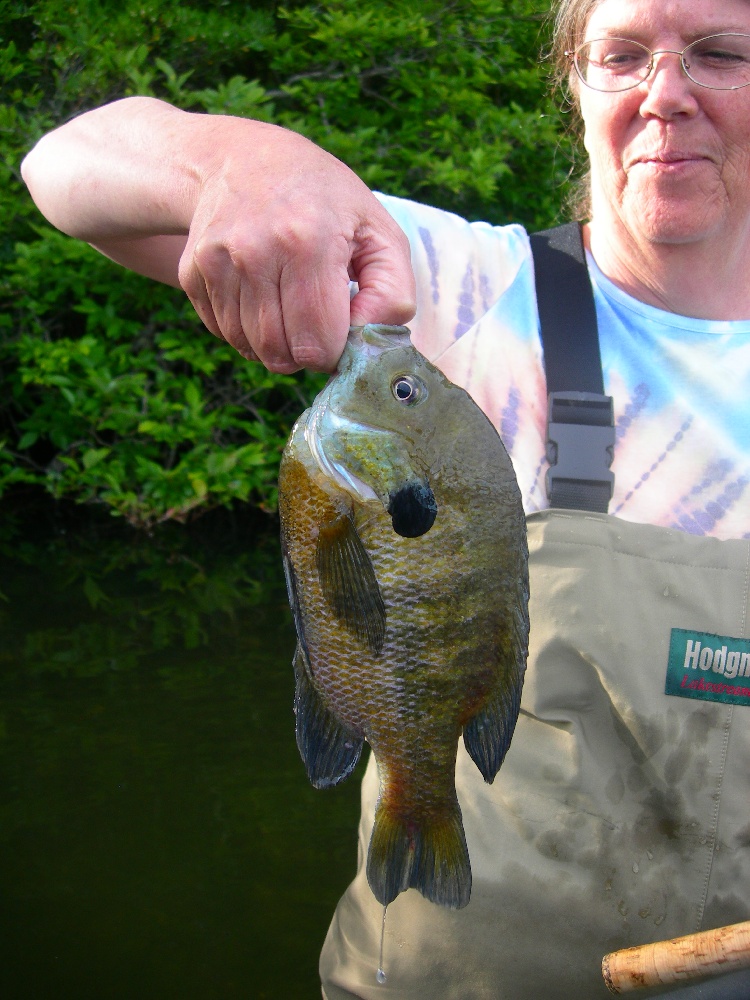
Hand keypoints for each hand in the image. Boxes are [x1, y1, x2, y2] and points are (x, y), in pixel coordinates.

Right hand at [178, 123, 415, 372]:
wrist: (242, 158)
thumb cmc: (324, 200)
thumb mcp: (378, 231)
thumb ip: (393, 293)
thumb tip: (368, 343)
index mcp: (309, 244)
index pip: (317, 345)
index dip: (335, 350)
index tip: (341, 326)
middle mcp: (255, 253)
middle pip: (281, 354)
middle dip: (305, 352)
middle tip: (317, 320)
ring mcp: (217, 263)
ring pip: (250, 349)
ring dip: (275, 343)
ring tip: (289, 304)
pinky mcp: (192, 273)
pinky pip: (224, 334)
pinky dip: (246, 330)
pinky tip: (261, 295)